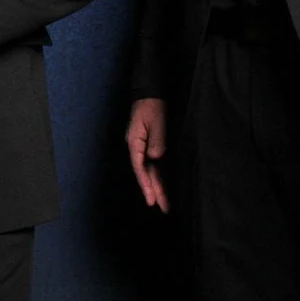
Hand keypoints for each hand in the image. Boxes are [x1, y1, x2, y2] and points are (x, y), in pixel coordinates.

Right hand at [126, 97, 169, 212]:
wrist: (150, 92)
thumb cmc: (152, 106)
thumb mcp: (156, 122)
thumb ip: (156, 141)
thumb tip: (155, 158)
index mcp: (135, 142)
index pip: (139, 167)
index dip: (146, 184)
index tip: (151, 199)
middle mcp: (137, 147)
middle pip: (145, 173)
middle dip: (153, 190)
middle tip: (162, 208)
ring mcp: (143, 147)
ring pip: (150, 170)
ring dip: (157, 186)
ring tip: (164, 203)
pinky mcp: (150, 145)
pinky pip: (154, 164)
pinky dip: (158, 176)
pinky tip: (163, 186)